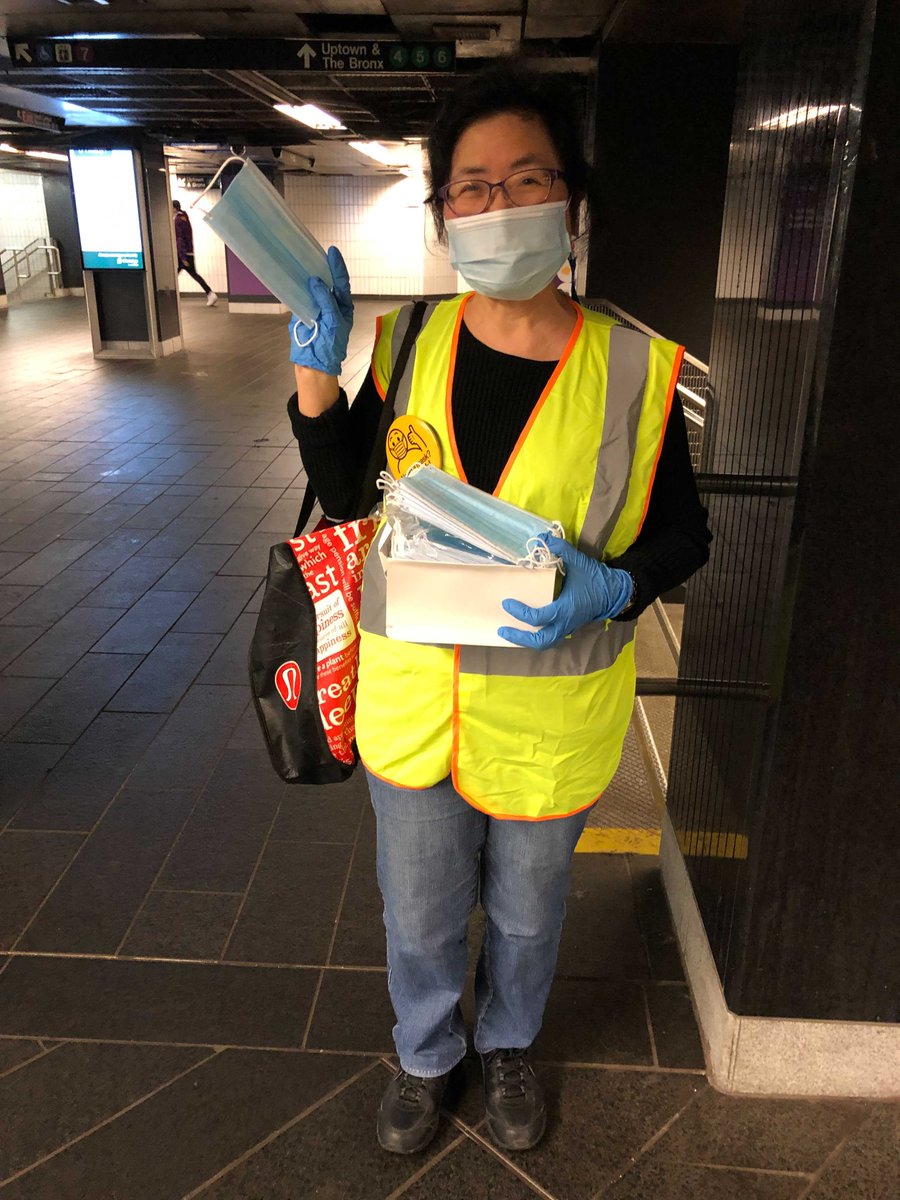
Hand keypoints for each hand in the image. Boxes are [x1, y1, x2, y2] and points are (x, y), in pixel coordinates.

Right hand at [289, 245, 352, 375]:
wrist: (314, 363)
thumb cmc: (330, 345)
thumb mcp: (333, 321)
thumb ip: (326, 301)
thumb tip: (316, 281)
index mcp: (343, 306)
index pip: (342, 282)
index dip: (337, 267)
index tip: (332, 252)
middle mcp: (330, 304)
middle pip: (327, 282)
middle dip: (323, 267)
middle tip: (316, 252)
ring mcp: (316, 307)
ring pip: (313, 287)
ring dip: (309, 275)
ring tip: (304, 260)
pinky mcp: (302, 311)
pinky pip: (300, 296)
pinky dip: (297, 286)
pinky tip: (294, 276)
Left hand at [498, 534, 632, 649]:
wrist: (615, 592)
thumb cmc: (596, 578)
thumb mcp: (579, 561)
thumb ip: (561, 549)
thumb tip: (545, 537)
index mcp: (565, 609)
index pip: (538, 617)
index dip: (520, 612)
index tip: (507, 602)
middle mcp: (565, 623)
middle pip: (540, 640)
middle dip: (519, 638)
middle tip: (502, 629)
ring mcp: (568, 627)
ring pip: (545, 642)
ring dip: (527, 640)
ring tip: (511, 633)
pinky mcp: (569, 626)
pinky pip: (550, 637)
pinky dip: (536, 636)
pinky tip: (526, 629)